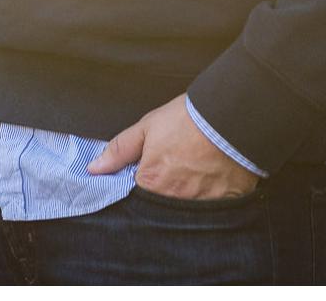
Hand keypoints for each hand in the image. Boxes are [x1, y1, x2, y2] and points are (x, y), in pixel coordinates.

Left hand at [87, 93, 258, 199]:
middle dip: (166, 188)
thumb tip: (94, 168)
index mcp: (150, 182)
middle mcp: (171, 199)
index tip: (154, 166)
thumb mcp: (148, 127)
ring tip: (196, 169)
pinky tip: (213, 178)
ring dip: (187, 192)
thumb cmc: (189, 119)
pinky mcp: (223, 204)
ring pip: (185, 207)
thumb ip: (119, 149)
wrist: (231, 116)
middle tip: (178, 165)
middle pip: (160, 202)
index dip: (143, 179)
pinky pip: (211, 208)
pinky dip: (210, 195)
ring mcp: (198, 205)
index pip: (136, 192)